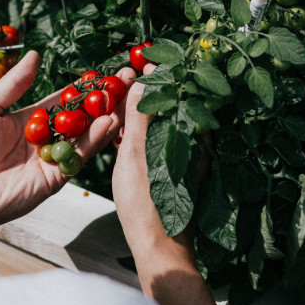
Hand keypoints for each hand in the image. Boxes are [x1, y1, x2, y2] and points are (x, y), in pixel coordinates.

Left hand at [0, 51, 136, 232]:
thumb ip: (13, 83)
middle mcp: (46, 138)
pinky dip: (96, 138)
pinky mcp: (58, 176)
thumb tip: (34, 55)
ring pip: (87, 134)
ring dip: (107, 115)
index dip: (83, 87)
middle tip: (126, 80)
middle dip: (104, 99)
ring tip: (125, 97)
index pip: (64, 100)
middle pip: (82, 116)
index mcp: (30, 120)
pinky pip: (80, 154)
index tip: (104, 72)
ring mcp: (54, 157)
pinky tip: (109, 121)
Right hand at [111, 63, 242, 304]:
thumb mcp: (137, 154)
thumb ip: (140, 117)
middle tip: (124, 75)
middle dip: (147, 90)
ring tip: (117, 98)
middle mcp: (187, 145)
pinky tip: (120, 130)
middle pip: (167, 107)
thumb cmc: (146, 203)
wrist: (156, 245)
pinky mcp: (168, 171)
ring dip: (140, 111)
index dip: (159, 75)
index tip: (142, 59)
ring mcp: (178, 158)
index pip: (175, 93)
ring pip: (159, 125)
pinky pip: (153, 142)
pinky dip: (138, 132)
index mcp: (186, 136)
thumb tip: (144, 81)